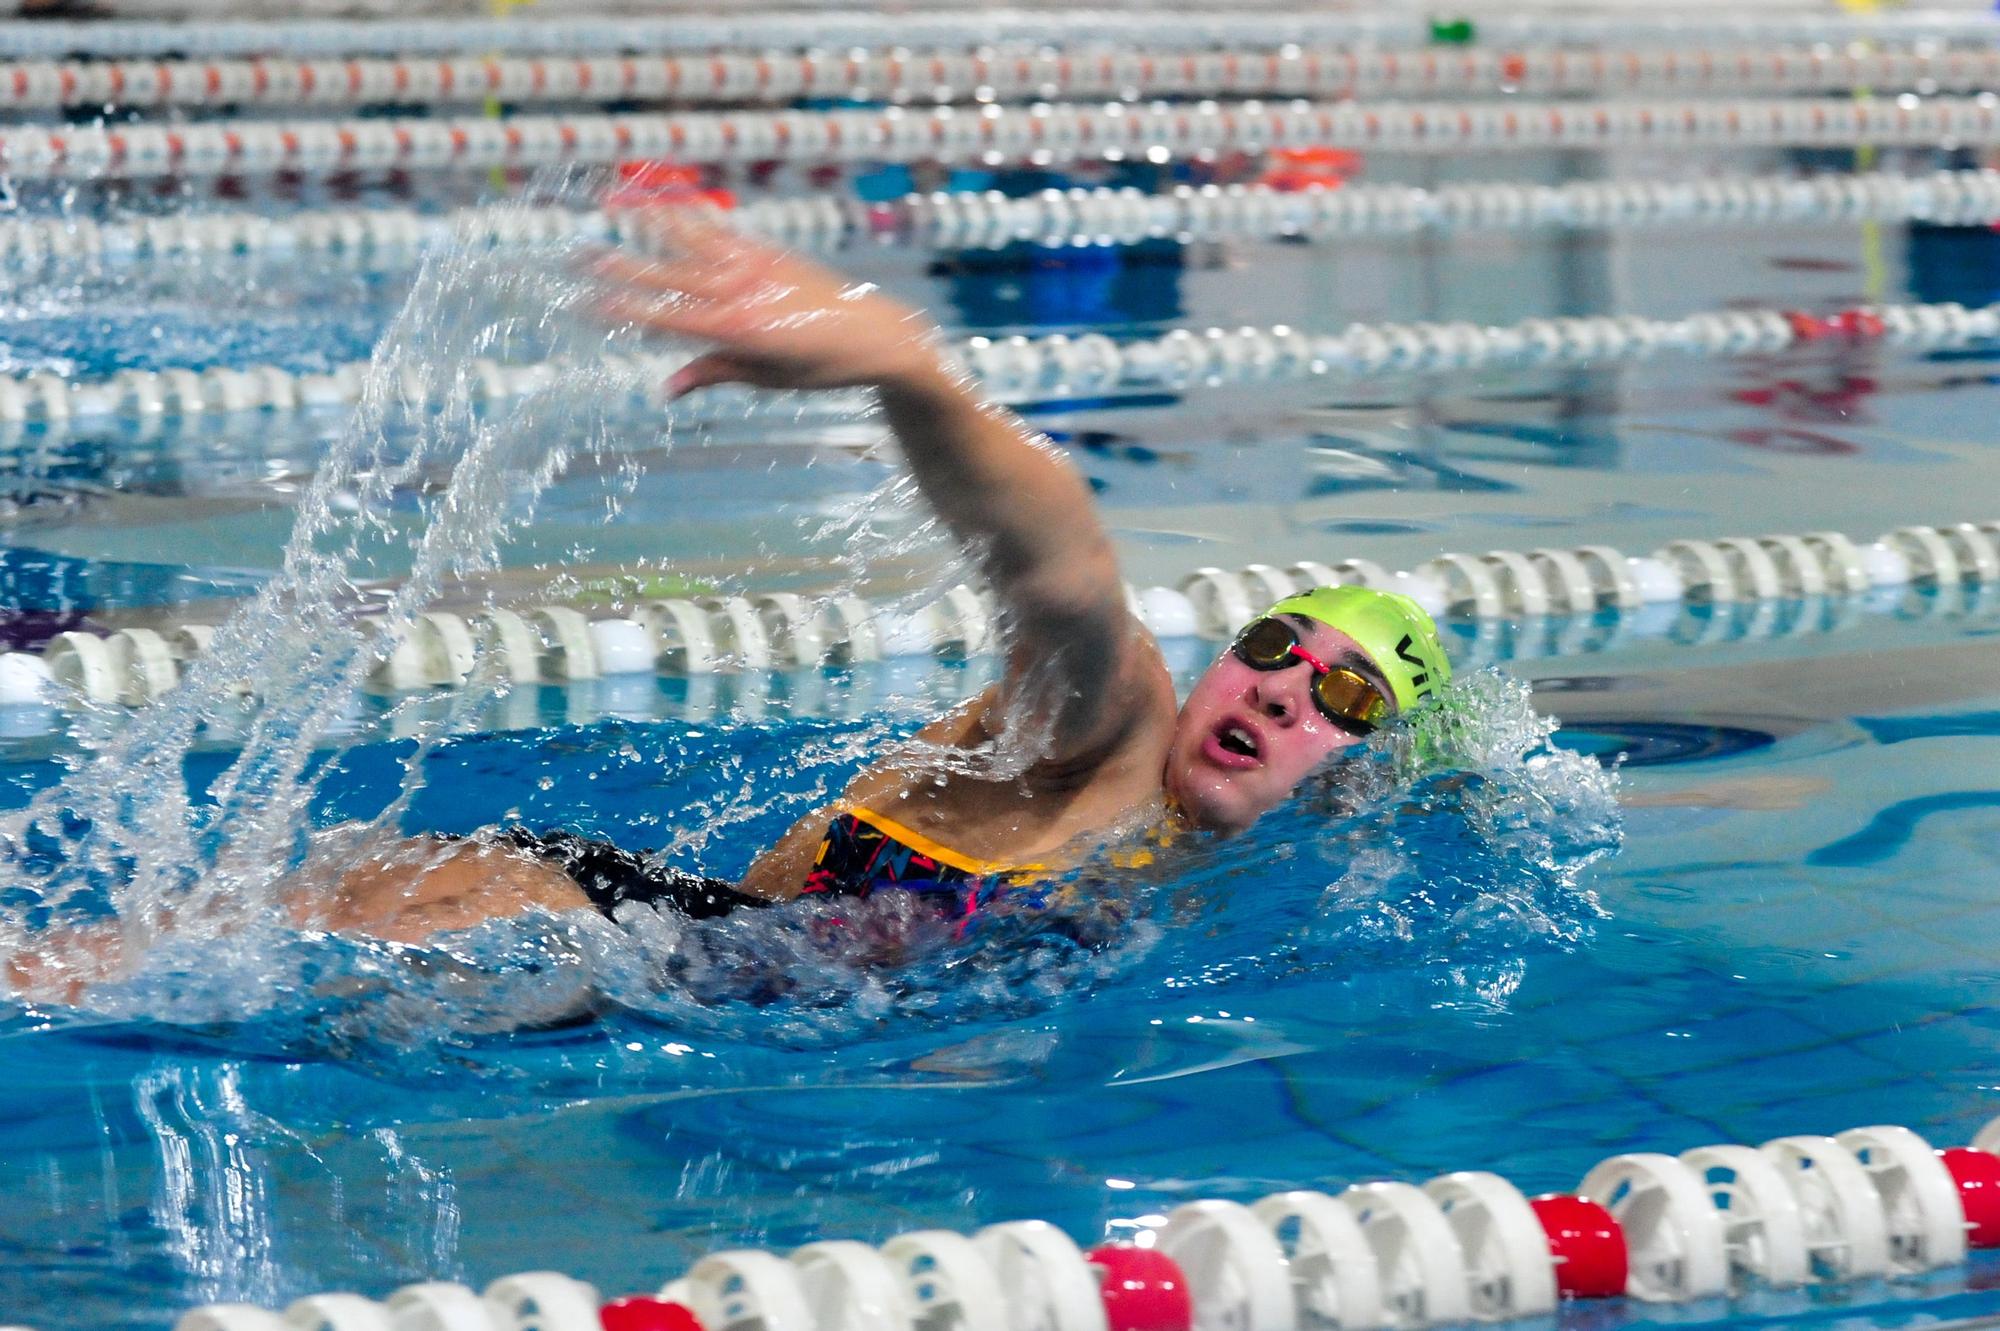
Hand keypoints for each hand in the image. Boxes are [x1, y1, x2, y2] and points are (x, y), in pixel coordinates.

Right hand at [588, 208, 950, 399]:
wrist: (877, 334)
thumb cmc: (823, 368)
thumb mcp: (769, 379)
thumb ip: (714, 375)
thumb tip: (665, 389)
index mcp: (739, 332)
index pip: (667, 321)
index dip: (622, 314)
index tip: (584, 307)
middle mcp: (743, 292)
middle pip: (667, 279)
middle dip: (618, 270)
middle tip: (576, 259)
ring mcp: (755, 266)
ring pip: (689, 243)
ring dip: (645, 227)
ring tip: (606, 207)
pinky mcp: (768, 251)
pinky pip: (719, 231)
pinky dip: (688, 216)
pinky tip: (662, 203)